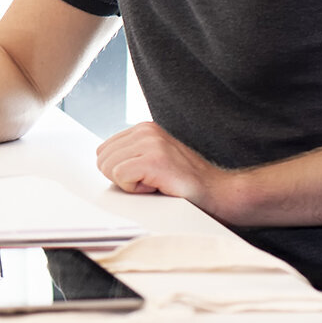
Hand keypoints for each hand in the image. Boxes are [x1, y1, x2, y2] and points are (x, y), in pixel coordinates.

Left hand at [94, 121, 236, 216]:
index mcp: (144, 129)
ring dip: (131, 184)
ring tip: (158, 183)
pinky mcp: (154, 159)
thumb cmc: (186, 183)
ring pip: (108, 168)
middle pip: (102, 160)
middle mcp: (146, 131)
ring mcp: (151, 143)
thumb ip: (131, 156)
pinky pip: (120, 176)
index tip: (148, 176)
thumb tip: (101, 164)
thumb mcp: (154, 160)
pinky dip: (136, 189)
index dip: (121, 172)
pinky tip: (158, 186)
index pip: (103, 152)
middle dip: (123, 178)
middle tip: (153, 181)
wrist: (220, 193)